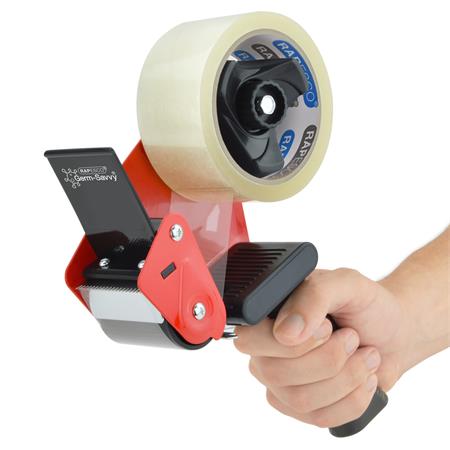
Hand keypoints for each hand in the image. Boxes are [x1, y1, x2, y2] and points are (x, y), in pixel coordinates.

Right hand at [234, 268, 410, 427]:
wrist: (392, 331)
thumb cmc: (363, 304)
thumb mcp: (343, 284)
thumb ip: (312, 297)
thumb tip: (284, 333)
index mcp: (266, 317)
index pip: (250, 339)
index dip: (291, 340)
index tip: (326, 327)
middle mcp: (266, 352)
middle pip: (277, 373)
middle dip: (329, 358)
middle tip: (351, 337)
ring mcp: (282, 385)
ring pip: (301, 400)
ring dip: (346, 377)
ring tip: (363, 355)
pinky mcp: (303, 410)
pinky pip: (321, 418)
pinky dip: (354, 398)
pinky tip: (363, 377)